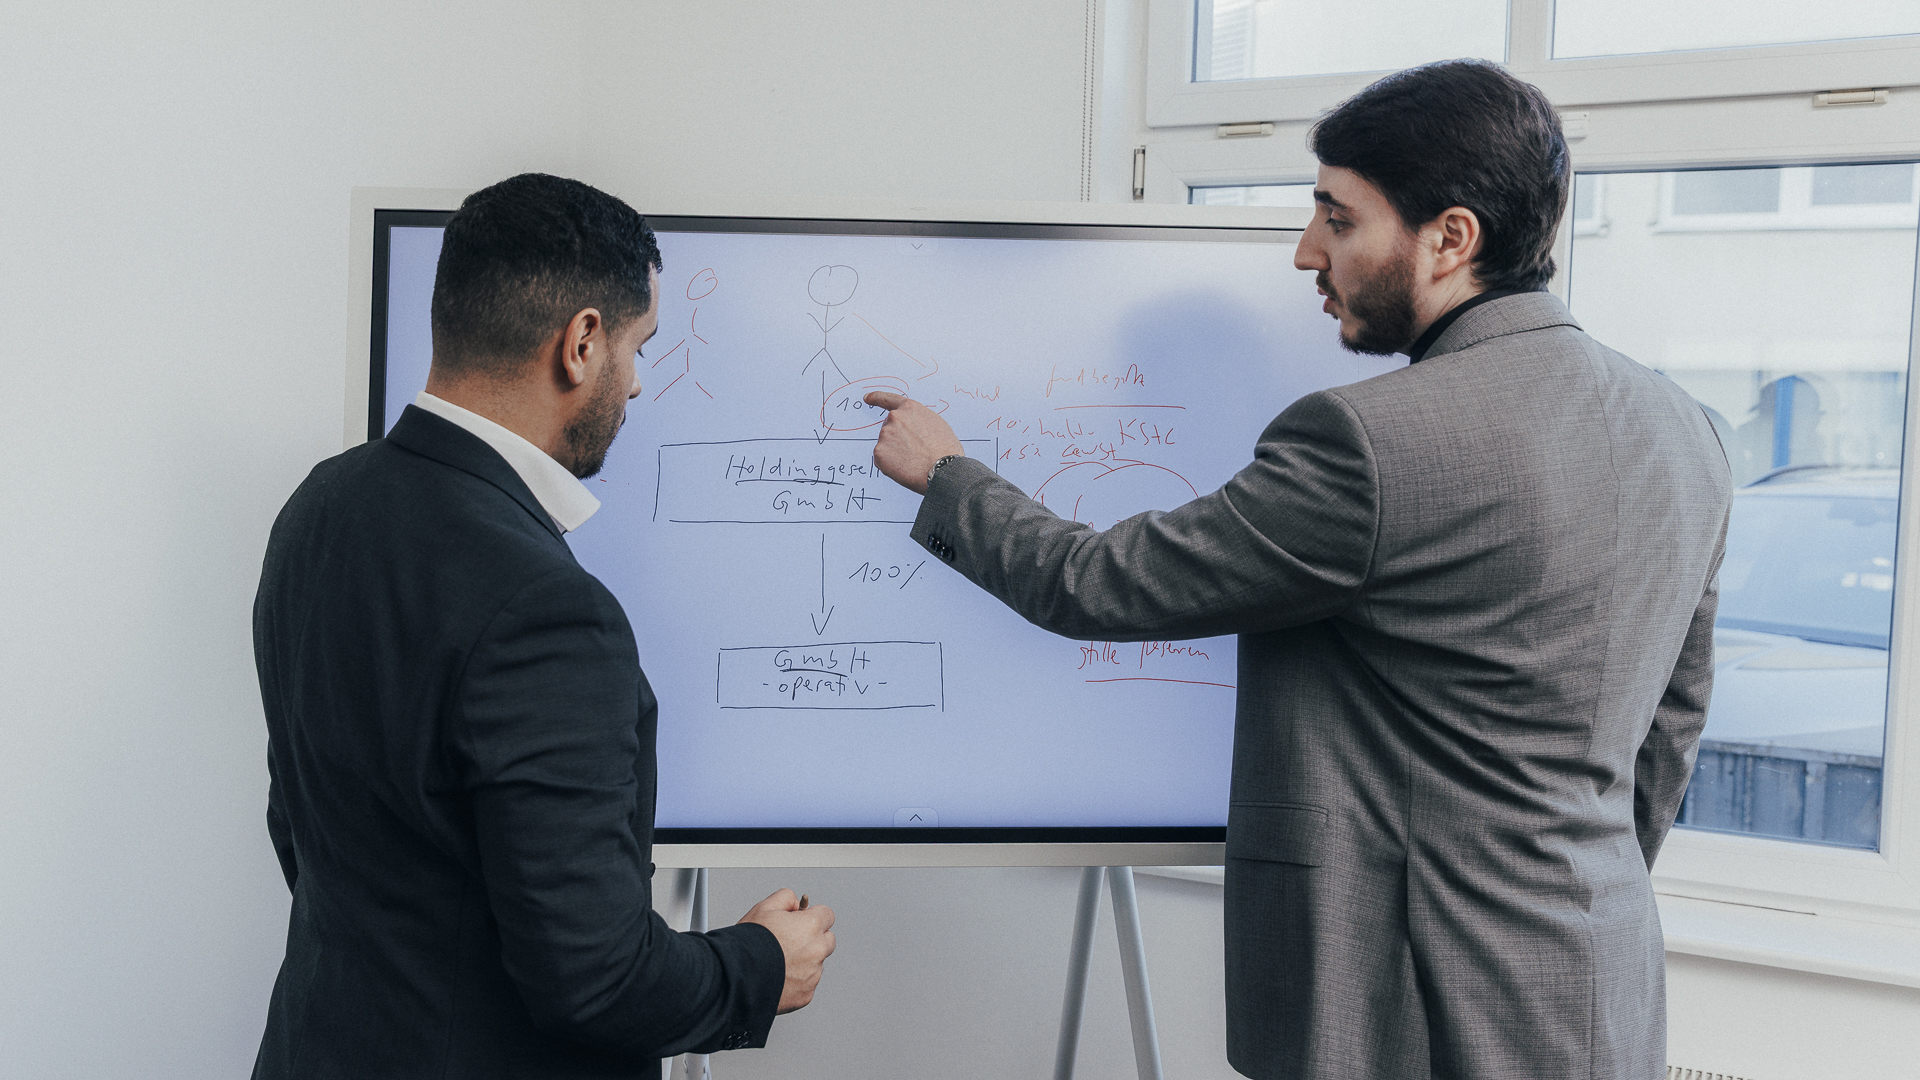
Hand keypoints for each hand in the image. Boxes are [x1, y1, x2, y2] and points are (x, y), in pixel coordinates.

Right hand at [738, 888, 835, 1013]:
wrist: (735, 977)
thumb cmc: (748, 943)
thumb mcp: (764, 908)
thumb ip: (785, 898)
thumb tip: (796, 903)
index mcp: (811, 926)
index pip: (827, 915)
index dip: (811, 917)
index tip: (801, 921)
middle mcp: (817, 950)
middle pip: (827, 940)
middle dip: (813, 939)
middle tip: (790, 941)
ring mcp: (813, 975)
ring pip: (816, 964)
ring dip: (804, 962)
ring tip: (778, 961)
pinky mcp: (805, 995)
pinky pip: (807, 984)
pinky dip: (797, 982)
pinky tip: (778, 976)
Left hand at [865, 391, 963, 494]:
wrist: (943, 469)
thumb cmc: (945, 450)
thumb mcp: (936, 424)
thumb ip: (918, 420)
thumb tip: (912, 428)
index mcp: (910, 409)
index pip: (888, 400)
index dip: (876, 398)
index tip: (867, 398)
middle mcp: (894, 418)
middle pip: (889, 429)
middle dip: (897, 439)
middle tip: (914, 452)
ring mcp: (885, 435)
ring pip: (886, 446)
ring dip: (895, 453)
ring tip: (914, 461)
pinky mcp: (879, 453)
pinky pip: (882, 460)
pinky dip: (891, 466)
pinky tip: (906, 468)